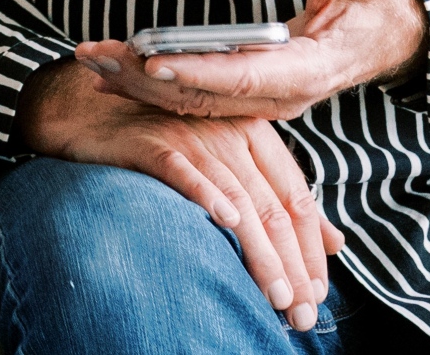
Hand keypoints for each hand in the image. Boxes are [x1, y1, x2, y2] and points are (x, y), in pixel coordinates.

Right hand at [21, 60, 344, 331]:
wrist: (93, 117)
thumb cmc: (166, 145)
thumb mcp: (232, 165)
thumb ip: (282, 199)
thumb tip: (335, 242)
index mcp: (255, 134)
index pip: (296, 198)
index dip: (310, 250)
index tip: (316, 294)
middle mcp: (228, 132)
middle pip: (271, 206)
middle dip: (291, 265)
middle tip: (300, 312)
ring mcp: (191, 135)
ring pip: (238, 199)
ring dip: (260, 252)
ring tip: (275, 295)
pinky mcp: (153, 143)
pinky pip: (185, 172)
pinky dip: (207, 196)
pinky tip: (225, 222)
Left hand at [75, 0, 428, 120]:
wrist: (393, 38)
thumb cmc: (374, 0)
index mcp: (307, 69)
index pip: (242, 76)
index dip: (195, 69)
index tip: (150, 59)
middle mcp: (282, 95)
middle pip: (205, 96)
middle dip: (147, 80)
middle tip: (95, 60)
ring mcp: (266, 101)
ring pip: (195, 104)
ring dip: (142, 86)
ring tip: (92, 66)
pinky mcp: (253, 96)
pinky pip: (199, 100)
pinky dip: (157, 90)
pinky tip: (118, 78)